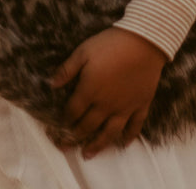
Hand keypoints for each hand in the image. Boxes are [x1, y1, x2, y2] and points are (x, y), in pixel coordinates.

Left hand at [51, 27, 166, 158]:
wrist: (143, 42)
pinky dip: (129, 137)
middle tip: (66, 146)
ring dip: (98, 145)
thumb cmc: (110, 44)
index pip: (73, 111)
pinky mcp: (141, 104)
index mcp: (90, 90)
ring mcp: (124, 107)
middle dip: (75, 137)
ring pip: (109, 133)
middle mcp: (106, 104)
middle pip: (88, 126)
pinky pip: (134, 126)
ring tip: (88, 154)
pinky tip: (123, 144)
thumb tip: (51, 84)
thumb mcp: (83, 51)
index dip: (65, 120)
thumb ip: (67, 69)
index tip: (59, 126)